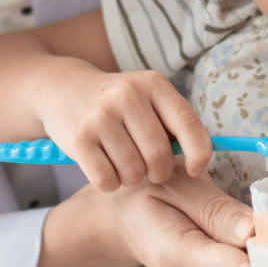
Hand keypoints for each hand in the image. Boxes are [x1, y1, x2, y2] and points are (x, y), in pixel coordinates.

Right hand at [39, 61, 212, 191]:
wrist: (63, 88)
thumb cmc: (119, 103)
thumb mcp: (149, 96)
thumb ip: (177, 121)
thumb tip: (203, 155)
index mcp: (153, 83)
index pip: (188, 124)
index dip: (199, 154)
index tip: (195, 169)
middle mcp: (127, 95)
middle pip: (159, 155)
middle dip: (159, 172)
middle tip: (150, 169)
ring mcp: (100, 116)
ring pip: (133, 172)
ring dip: (132, 178)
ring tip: (124, 163)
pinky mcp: (78, 138)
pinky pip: (107, 180)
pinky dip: (111, 183)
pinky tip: (106, 167)